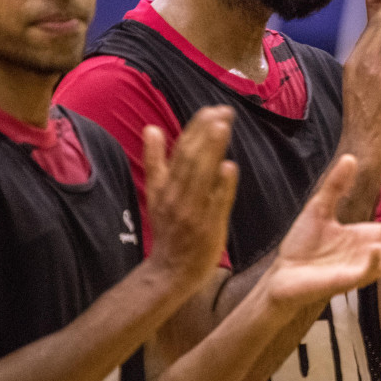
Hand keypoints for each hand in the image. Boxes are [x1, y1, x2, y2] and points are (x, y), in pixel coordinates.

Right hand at [142, 107, 238, 285]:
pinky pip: (215, 205)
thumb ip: (155, 160)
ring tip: (223, 127)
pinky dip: (222, 186)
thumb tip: (150, 128)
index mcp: (165, 186)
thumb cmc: (168, 229)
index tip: (211, 109)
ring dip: (212, 151)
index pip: (180, 151)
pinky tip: (230, 167)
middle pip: (191, 159)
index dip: (195, 129)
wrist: (169, 271)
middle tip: (223, 111)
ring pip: (202, 176)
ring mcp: (192, 212)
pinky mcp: (208, 228)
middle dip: (206, 133)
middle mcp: (177, 196)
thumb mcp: (155, 193)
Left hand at [264, 155, 380, 306]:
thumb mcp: (319, 207)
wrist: (282, 272)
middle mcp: (371, 253)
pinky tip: (375, 247)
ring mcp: (362, 268)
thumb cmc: (302, 245)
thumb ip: (336, 185)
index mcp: (368, 236)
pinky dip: (374, 262)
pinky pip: (368, 274)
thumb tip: (350, 157)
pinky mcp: (347, 281)